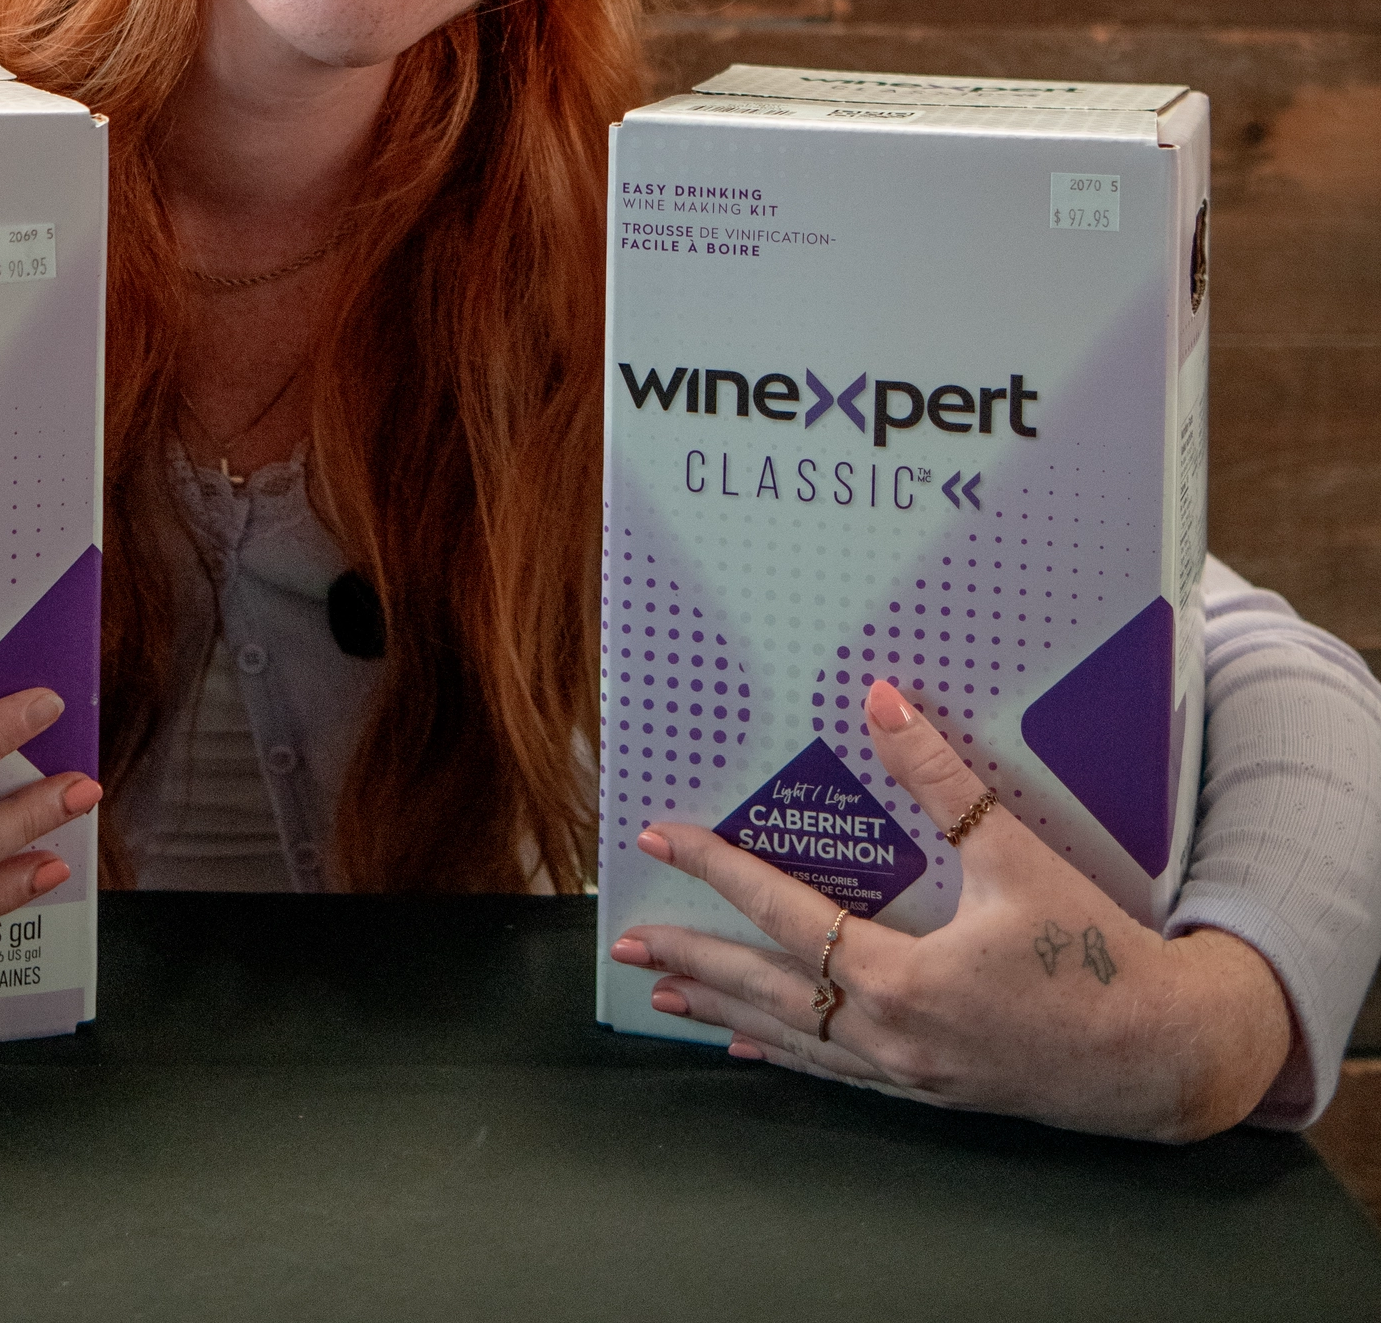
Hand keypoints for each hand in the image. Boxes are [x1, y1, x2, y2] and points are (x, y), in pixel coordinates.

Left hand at [611, 677, 1291, 1142]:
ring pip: (796, 1041)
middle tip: (630, 941)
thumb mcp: (1018, 856)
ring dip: (729, 1012)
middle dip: (695, 963)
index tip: (667, 838)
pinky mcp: (933, 1091)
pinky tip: (757, 1047)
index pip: (786, 918)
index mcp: (902, 982)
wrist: (1165, 1056)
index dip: (721, 873)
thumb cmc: (1095, 955)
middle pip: (769, 993)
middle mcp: (891, 1038)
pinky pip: (839, 1072)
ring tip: (669, 996)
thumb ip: (944, 781)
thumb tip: (882, 703)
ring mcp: (910, 1074)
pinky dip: (790, 1052)